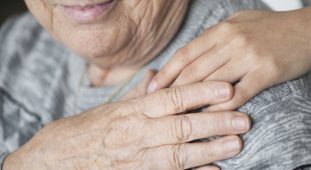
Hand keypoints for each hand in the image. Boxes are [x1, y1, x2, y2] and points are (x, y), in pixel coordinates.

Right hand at [4, 81, 250, 169]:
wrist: (59, 157)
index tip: (227, 88)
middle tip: (243, 119)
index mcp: (133, 110)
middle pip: (182, 126)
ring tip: (236, 145)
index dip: (201, 91)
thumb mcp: (115, 105)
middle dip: (215, 122)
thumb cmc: (91, 128)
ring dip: (209, 150)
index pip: (173, 97)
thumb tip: (159, 75)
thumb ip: (140, 93)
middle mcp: (137, 133)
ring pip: (178, 154)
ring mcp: (137, 158)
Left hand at [148, 2, 310, 110]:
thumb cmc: (274, 27)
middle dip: (172, 90)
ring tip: (178, 116)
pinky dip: (221, 107)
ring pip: (211, 83)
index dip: (166, 72)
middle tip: (157, 106)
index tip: (152, 87)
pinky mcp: (265, 72)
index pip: (186, 54)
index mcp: (222, 30)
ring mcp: (248, 56)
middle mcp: (231, 41)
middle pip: (193, 70)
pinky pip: (237, 93)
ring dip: (192, 102)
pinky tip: (210, 116)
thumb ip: (216, 37)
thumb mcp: (240, 23)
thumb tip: (194, 53)